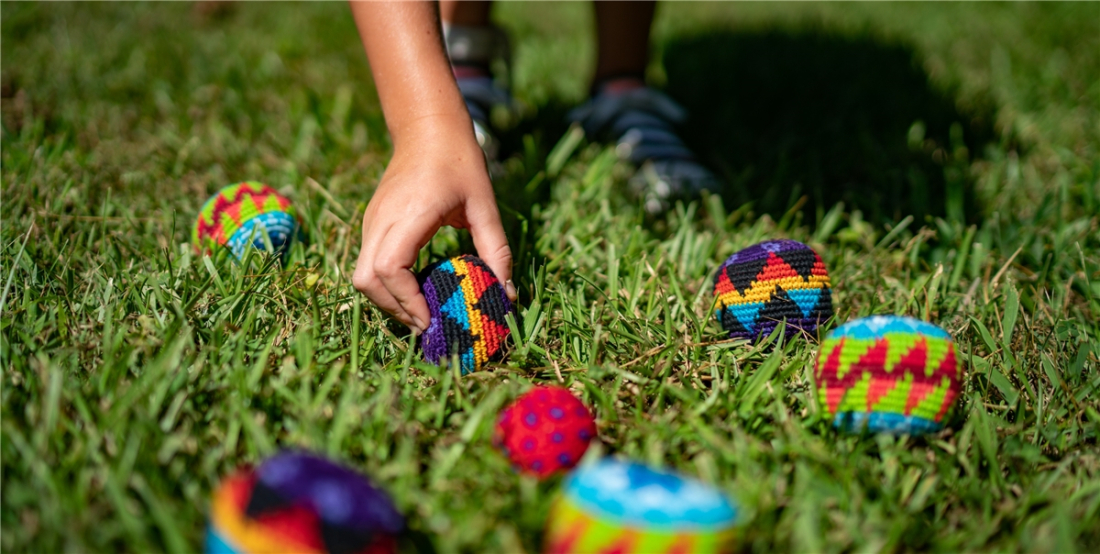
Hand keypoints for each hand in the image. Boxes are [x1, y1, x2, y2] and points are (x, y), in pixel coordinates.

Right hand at [352, 115, 514, 332]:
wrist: (427, 127)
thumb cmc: (460, 161)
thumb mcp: (485, 205)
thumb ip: (496, 250)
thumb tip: (508, 294)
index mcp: (411, 213)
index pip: (390, 268)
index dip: (406, 300)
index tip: (430, 319)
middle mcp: (382, 219)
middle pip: (366, 279)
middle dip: (394, 308)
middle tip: (427, 324)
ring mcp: (371, 221)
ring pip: (362, 275)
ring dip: (388, 299)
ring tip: (422, 311)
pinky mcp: (372, 223)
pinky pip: (369, 264)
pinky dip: (386, 285)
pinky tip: (416, 290)